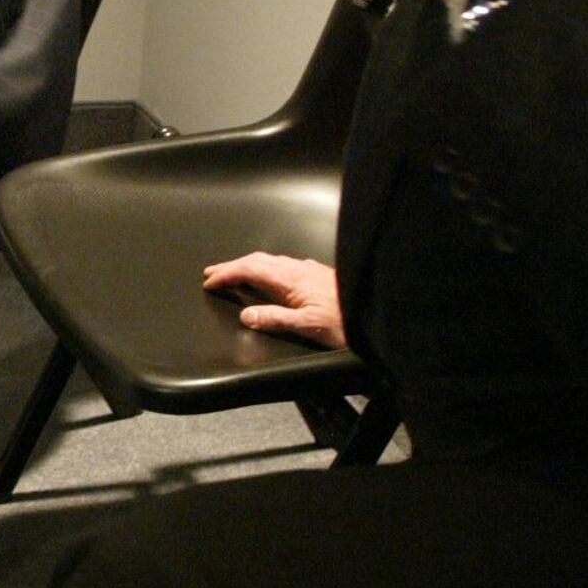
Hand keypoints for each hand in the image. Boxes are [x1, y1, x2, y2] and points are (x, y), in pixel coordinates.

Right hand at [202, 252, 345, 349]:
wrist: (377, 314)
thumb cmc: (345, 323)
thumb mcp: (307, 326)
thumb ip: (275, 319)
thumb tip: (245, 315)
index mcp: (292, 279)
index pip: (251, 269)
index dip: (227, 273)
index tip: (209, 281)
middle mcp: (299, 269)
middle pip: (258, 260)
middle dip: (233, 266)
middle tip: (212, 274)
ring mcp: (309, 270)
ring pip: (271, 261)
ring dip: (248, 266)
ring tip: (234, 274)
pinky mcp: (317, 275)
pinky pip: (283, 265)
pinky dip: (265, 268)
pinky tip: (270, 276)